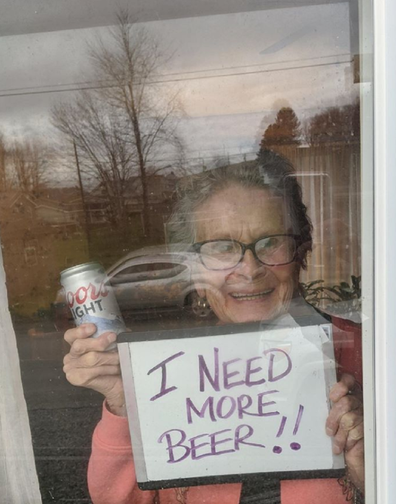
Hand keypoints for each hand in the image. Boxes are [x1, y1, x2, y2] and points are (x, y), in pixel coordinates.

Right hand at [63, 323, 125, 415]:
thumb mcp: (112, 343)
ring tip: (118, 358)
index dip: (80, 331)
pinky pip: (94, 370)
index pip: (70, 335)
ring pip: (91, 358)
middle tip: (113, 338)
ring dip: (109, 357)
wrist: (117, 382)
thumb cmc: (113, 360)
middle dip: (99, 342)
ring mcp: (71, 368)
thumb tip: (119, 329)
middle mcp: (70, 355)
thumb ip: (111, 334)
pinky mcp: (77, 379)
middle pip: (79, 345)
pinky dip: (107, 368)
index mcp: (76, 343)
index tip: (94, 327)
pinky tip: (114, 368)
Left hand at [326, 373, 363, 490]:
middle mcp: (358, 404)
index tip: (332, 396)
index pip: (348, 382)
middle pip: (345, 402)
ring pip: (348, 419)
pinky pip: (354, 432)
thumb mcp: (330, 418)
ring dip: (339, 434)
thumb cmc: (338, 436)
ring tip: (336, 440)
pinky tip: (344, 445)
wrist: (351, 457)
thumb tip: (312, 399)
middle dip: (333, 418)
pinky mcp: (367, 430)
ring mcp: (364, 417)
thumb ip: (328, 406)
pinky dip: (346, 441)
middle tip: (329, 429)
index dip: (341, 387)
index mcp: (349, 396)